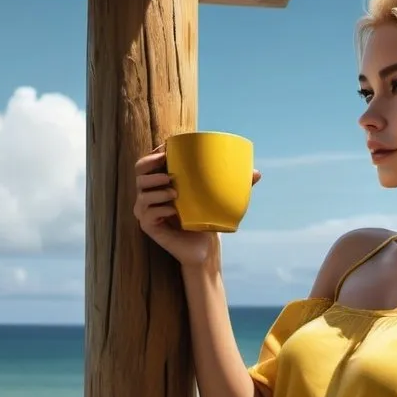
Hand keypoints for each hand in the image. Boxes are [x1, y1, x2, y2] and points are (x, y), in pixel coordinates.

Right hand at [133, 145, 260, 266]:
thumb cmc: (208, 220)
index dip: (155, 152)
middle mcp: (151, 193)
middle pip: (139, 172)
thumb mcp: (218, 198)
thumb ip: (235, 184)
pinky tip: (171, 209)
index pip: (150, 161)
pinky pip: (146, 212)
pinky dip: (157, 208)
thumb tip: (257, 173)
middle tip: (168, 168)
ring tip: (175, 192)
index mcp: (162, 182)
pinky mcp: (148, 225)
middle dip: (150, 166)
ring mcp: (147, 209)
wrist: (204, 248)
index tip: (167, 149)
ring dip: (156, 188)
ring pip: (142, 192)